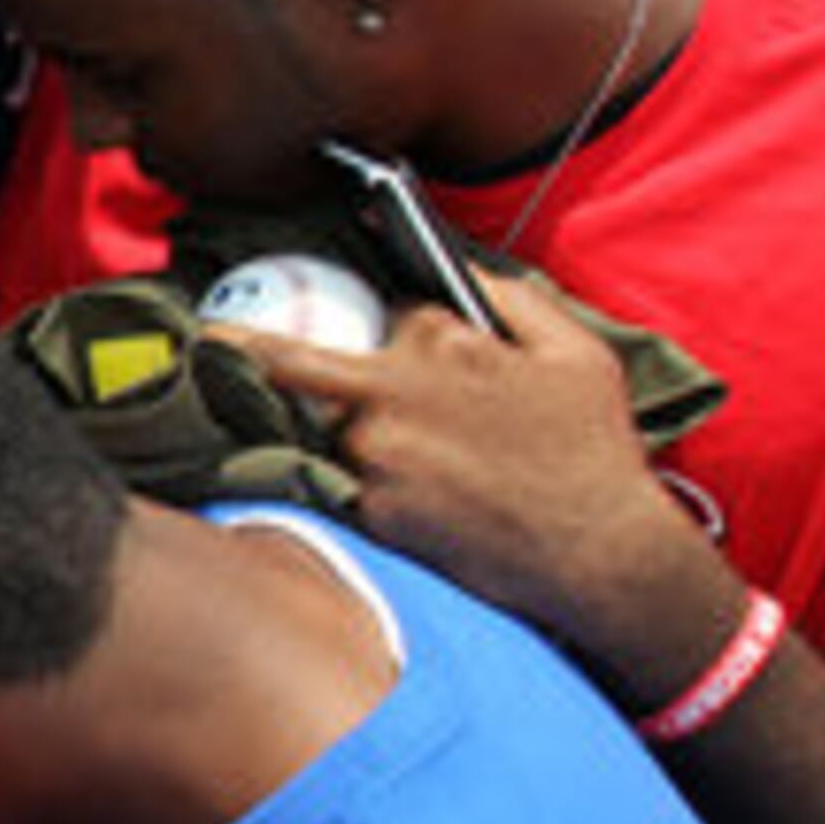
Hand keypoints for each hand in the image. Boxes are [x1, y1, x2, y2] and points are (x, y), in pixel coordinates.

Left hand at [218, 270, 733, 693]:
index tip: (332, 327)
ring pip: (330, 430)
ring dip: (348, 434)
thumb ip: (510, 299)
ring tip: (413, 450)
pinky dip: (360, 483)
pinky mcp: (371, 514)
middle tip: (228, 356)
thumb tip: (456, 270)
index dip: (373, 328)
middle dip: (296, 371)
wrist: (596, 553)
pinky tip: (416, 492)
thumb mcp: (574, 352)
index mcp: (437, 348)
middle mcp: (391, 400)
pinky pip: (345, 485)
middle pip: (318, 373)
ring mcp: (375, 460)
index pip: (373, 315)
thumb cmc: (591, 451)